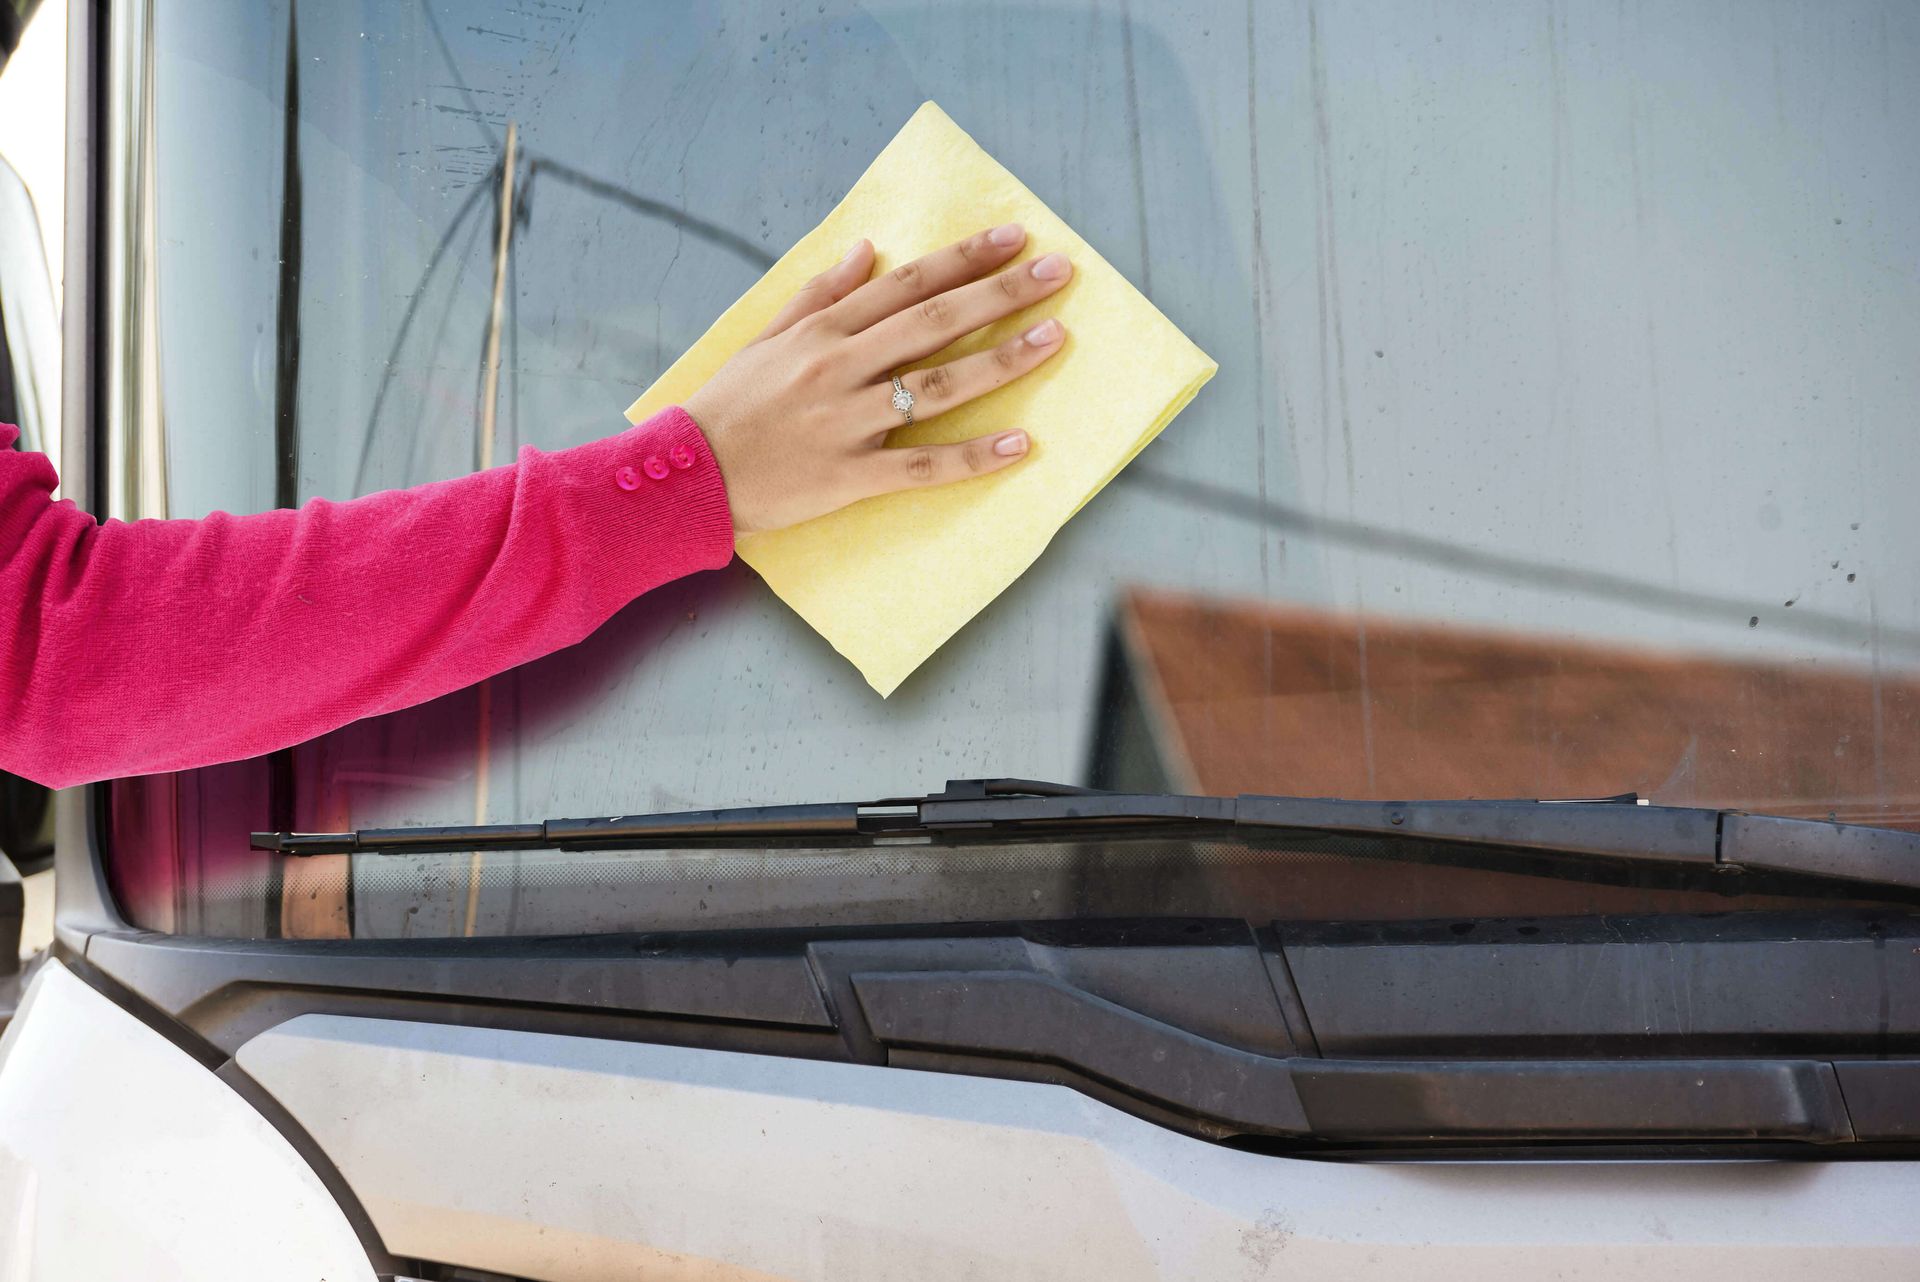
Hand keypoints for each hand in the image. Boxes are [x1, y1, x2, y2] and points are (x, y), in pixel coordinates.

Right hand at [683, 224, 1071, 533]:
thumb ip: (820, 292)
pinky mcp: (851, 476)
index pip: (907, 284)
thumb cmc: (728, 405)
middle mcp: (840, 368)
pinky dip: (973, 457)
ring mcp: (849, 422)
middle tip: (1058, 272)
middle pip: (934, 322)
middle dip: (1001, 293)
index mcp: (823, 331)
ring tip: (1054, 338)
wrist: (687, 475)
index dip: (964, 258)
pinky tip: (1020, 445)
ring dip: (1001, 360)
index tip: (1013, 237)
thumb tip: (868, 249)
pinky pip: (923, 466)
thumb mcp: (766, 336)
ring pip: (938, 386)